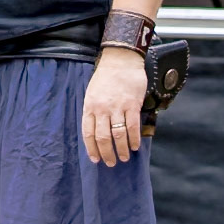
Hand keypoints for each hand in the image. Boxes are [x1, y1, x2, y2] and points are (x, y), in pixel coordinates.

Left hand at [82, 47, 147, 165]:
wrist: (120, 60)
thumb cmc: (105, 78)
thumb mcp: (92, 93)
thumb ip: (93, 111)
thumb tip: (97, 131)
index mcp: (90, 107)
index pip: (88, 133)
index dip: (91, 148)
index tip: (95, 160)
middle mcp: (102, 109)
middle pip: (102, 137)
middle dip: (107, 153)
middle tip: (112, 163)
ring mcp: (117, 107)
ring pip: (118, 135)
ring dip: (122, 149)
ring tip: (124, 157)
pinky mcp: (132, 104)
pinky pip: (132, 126)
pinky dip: (134, 139)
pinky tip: (136, 146)